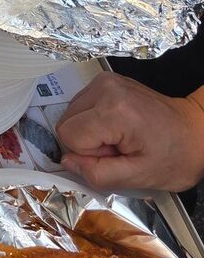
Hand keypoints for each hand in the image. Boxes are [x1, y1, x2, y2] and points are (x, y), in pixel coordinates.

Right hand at [56, 74, 203, 193]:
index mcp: (114, 111)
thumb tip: (67, 162)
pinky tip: (118, 127)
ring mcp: (105, 80)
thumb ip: (98, 173)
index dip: (87, 155)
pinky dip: (93, 120)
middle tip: (118, 149)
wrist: (196, 132)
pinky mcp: (106, 80)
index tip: (114, 157)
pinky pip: (81, 105)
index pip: (68, 136)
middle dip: (87, 142)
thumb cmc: (175, 157)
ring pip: (71, 113)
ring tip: (120, 138)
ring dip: (89, 131)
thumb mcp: (139, 177)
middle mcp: (105, 87)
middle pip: (66, 121)